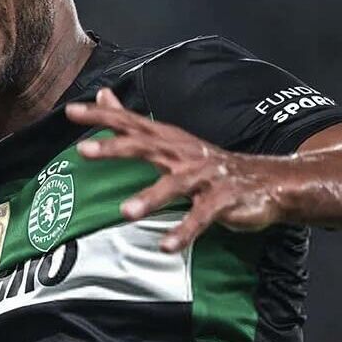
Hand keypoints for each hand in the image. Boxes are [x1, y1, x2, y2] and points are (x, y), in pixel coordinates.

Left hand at [66, 88, 288, 252]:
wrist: (270, 181)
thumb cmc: (209, 163)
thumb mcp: (169, 140)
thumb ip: (133, 121)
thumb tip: (103, 95)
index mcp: (168, 140)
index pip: (131, 122)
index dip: (102, 116)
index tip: (71, 112)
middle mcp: (183, 153)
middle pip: (146, 145)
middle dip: (114, 147)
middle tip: (84, 151)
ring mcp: (204, 176)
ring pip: (174, 185)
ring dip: (150, 198)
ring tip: (126, 212)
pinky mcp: (223, 201)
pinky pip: (201, 217)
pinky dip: (184, 231)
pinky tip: (166, 245)